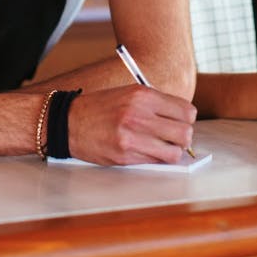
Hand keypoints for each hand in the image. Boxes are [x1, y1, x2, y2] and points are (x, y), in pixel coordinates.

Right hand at [65, 85, 195, 164]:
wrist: (69, 121)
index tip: (179, 122)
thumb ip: (156, 104)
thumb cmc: (102, 107)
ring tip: (161, 147)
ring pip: (174, 153)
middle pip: (185, 133)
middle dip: (183, 138)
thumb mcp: (130, 94)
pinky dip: (155, 159)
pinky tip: (145, 151)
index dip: (186, 119)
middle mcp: (139, 115)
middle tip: (173, 137)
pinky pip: (155, 162)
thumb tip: (184, 121)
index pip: (187, 112)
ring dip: (171, 152)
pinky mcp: (125, 156)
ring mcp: (132, 137)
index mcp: (143, 95)